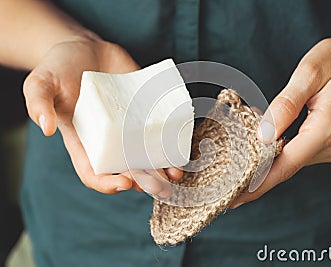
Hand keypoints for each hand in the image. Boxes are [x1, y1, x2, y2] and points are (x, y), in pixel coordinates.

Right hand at [23, 37, 181, 194]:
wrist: (85, 47)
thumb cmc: (58, 68)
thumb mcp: (40, 82)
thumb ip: (39, 103)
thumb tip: (46, 127)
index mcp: (84, 142)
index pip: (94, 172)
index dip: (107, 183)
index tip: (124, 183)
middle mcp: (110, 139)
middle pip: (128, 169)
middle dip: (145, 181)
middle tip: (161, 187)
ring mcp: (130, 126)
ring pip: (148, 154)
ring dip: (164, 167)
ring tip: (176, 172)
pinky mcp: (145, 110)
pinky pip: (161, 128)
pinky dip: (172, 138)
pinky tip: (182, 143)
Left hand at [231, 28, 330, 207]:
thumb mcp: (310, 72)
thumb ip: (285, 105)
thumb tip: (263, 135)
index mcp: (327, 129)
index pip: (285, 165)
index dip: (258, 184)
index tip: (234, 199)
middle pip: (285, 167)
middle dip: (256, 172)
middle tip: (226, 177)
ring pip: (291, 160)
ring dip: (266, 157)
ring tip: (243, 143)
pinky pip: (299, 153)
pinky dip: (279, 150)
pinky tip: (265, 139)